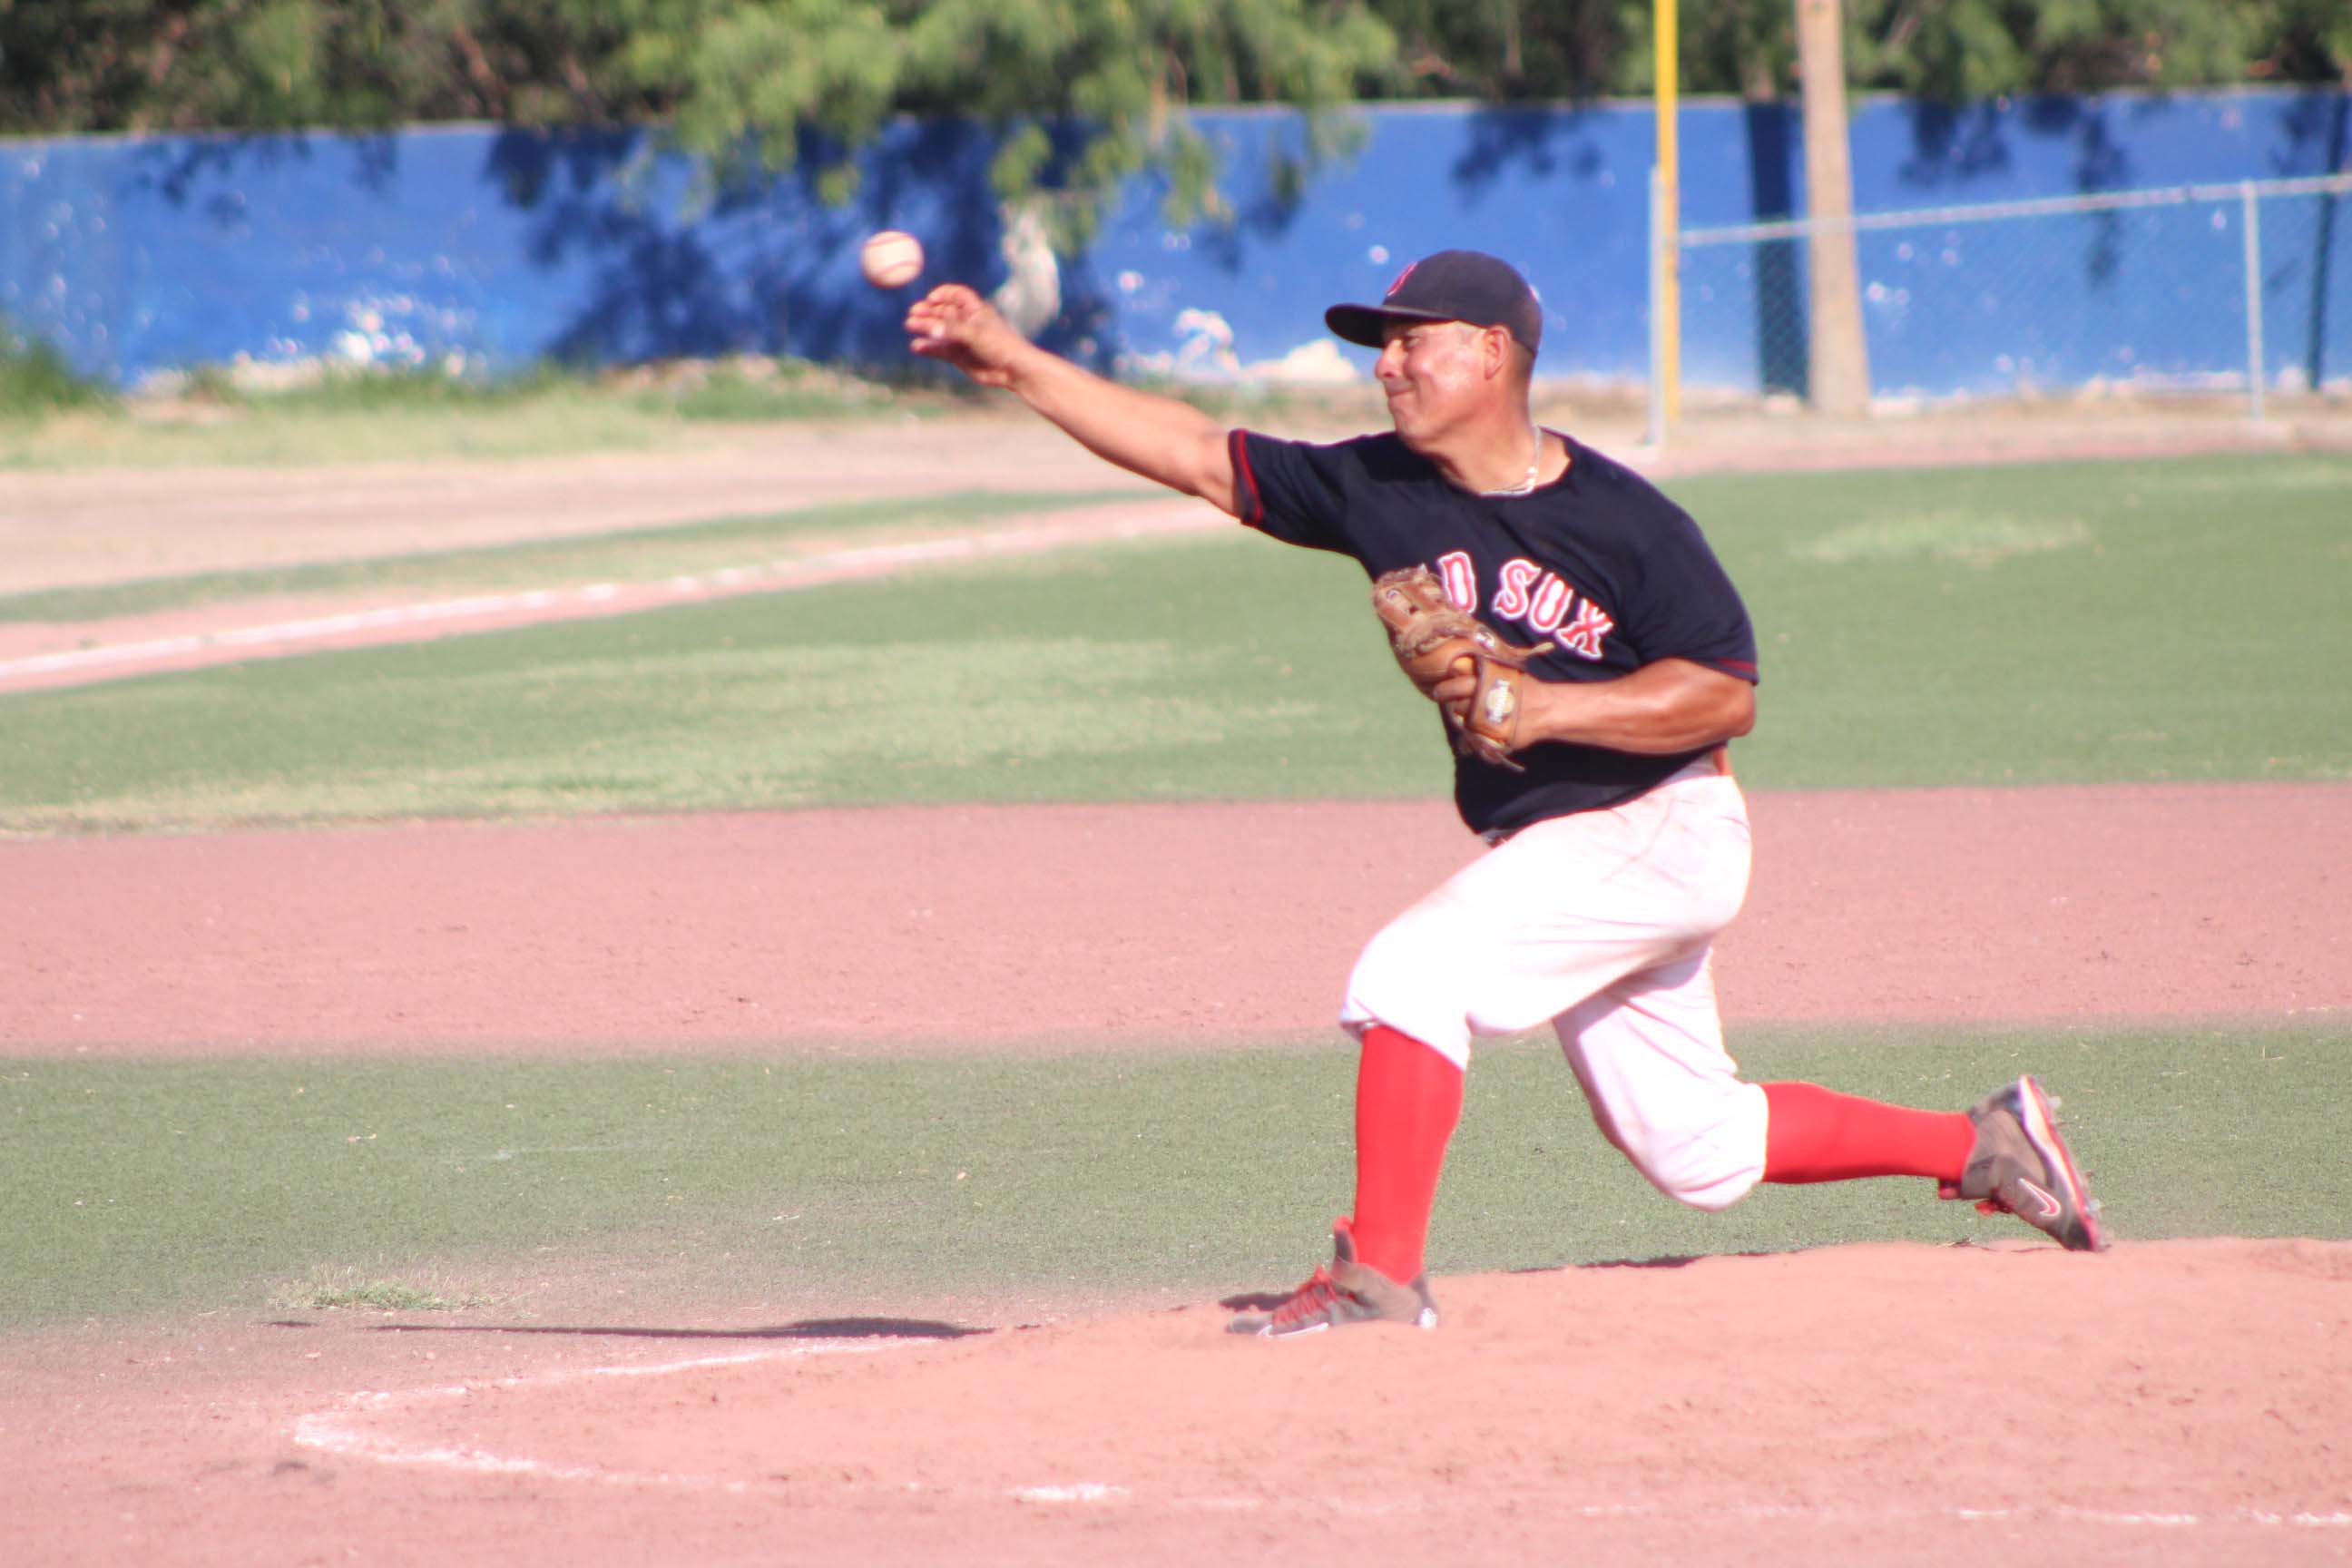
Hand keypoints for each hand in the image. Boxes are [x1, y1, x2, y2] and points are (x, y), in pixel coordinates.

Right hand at [906, 284, 1028, 387]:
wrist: (1012, 370)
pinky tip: (916, 346)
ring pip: (938, 330)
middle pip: (943, 312)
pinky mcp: (958, 356)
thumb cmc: (999, 345)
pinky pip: (938, 349)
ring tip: (910, 326)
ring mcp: (961, 339)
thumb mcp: (976, 334)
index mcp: (975, 310)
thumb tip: (930, 329)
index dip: (943, 294)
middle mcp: (966, 323)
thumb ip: (952, 330)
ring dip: (924, 327)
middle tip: (913, 314)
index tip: (931, 298)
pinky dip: (927, 347)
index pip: (956, 295)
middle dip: (928, 311)